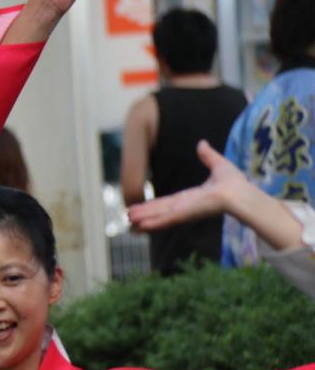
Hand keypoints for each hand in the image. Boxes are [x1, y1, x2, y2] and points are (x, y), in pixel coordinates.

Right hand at [127, 141, 246, 230]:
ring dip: (144, 220)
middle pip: (159, 211)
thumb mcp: (218, 165)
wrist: (241, 193)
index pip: (168, 202)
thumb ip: (208, 156)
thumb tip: (202, 143)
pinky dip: (153, 223)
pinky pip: (166, 219)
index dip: (153, 205)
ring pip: (159, 217)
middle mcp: (185, 207)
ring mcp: (184, 212)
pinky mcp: (185, 214)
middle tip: (128, 218)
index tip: (140, 207)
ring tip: (129, 224)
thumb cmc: (235, 183)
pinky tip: (140, 226)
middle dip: (144, 214)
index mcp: (192, 197)